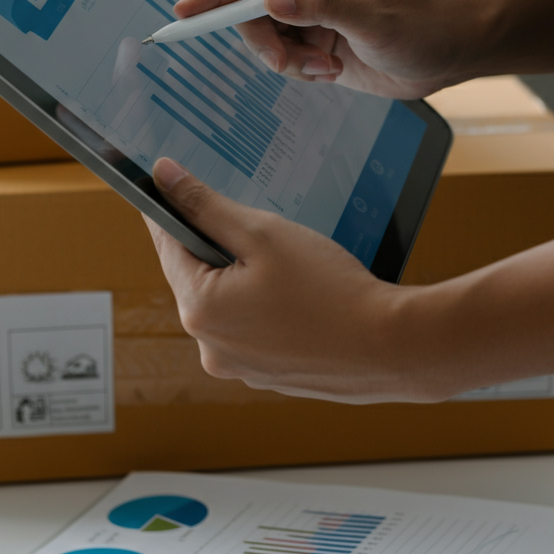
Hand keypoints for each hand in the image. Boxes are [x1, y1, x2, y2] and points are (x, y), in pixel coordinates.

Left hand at [143, 157, 453, 402]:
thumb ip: (207, 206)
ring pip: (230, 304)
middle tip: (260, 225)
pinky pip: (256, 330)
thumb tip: (164, 177)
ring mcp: (239, 368)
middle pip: (199, 277)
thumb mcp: (264, 233)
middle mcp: (209, 347)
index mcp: (199, 309)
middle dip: (222, 248)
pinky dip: (270, 309)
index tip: (171, 185)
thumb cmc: (329, 289)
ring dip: (247, 280)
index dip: (170, 210)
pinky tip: (304, 295)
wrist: (389, 347)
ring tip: (293, 264)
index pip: (166, 245)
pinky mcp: (268, 377)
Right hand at [173, 0, 483, 98]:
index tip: (185, 14)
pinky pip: (283, 57)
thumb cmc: (426, 24)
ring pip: (264, 38)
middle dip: (266, 43)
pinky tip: (333, 70)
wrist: (451, 51)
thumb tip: (272, 1)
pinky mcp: (315, 37)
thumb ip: (324, 8)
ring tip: (328, 67)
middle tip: (297, 64)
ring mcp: (311, 9)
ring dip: (289, 62)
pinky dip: (300, 71)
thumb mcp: (377, 19)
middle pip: (250, 10)